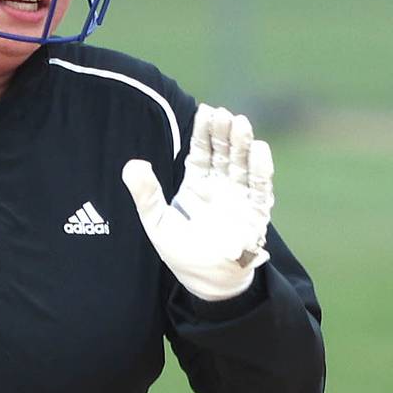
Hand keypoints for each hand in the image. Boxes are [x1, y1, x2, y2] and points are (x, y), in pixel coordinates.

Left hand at [121, 103, 273, 301]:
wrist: (207, 282)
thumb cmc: (182, 252)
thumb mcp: (156, 223)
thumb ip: (145, 194)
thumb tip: (132, 165)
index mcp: (197, 184)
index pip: (202, 151)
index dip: (204, 132)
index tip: (206, 110)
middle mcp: (221, 186)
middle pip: (224, 152)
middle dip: (225, 133)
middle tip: (223, 114)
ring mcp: (239, 197)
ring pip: (243, 164)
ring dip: (243, 144)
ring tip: (241, 123)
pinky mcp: (255, 213)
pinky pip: (260, 188)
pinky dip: (261, 169)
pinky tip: (259, 150)